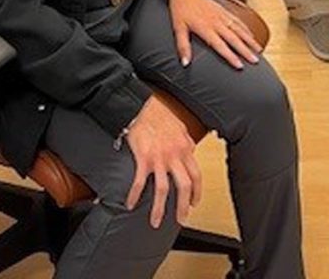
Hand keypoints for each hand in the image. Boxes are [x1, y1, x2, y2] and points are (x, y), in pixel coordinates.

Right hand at [125, 96, 201, 227]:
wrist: (143, 108)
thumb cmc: (161, 117)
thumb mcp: (180, 128)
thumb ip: (186, 142)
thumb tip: (191, 150)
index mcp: (185, 149)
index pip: (196, 175)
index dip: (197, 192)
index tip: (194, 203)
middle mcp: (174, 156)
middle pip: (183, 186)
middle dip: (182, 206)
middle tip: (180, 219)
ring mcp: (159, 159)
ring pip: (163, 189)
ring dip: (160, 208)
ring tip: (156, 221)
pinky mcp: (143, 159)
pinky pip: (140, 182)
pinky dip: (135, 195)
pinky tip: (131, 204)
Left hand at [166, 0, 261, 69]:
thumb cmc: (180, 9)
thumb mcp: (178, 28)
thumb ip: (183, 46)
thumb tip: (185, 62)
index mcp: (206, 28)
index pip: (221, 46)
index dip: (231, 56)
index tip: (240, 66)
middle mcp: (217, 22)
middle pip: (234, 39)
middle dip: (246, 50)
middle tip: (255, 60)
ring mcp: (222, 15)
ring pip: (239, 29)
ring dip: (250, 40)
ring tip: (258, 49)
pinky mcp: (223, 10)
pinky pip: (238, 20)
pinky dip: (246, 28)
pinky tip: (251, 34)